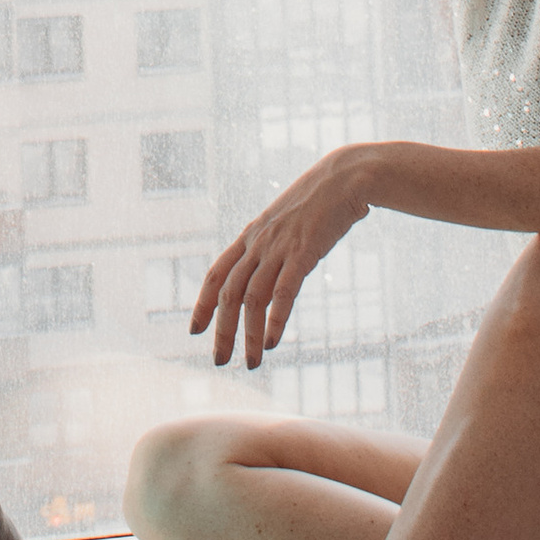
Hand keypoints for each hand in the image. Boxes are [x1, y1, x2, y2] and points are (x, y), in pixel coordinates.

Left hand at [191, 152, 373, 369]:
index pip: (216, 273)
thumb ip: (274, 244)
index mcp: (251, 236)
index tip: (194, 330)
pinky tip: (273, 342)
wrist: (345, 177)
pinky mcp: (303, 253)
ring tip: (251, 362)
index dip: (202, 303)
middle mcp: (258, 243)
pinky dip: (275, 320)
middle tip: (219, 360)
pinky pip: (283, 292)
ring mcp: (279, 247)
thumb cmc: (319, 201)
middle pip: (228, 292)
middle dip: (221, 330)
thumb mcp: (286, 222)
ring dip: (249, 335)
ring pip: (252, 298)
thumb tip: (270, 268)